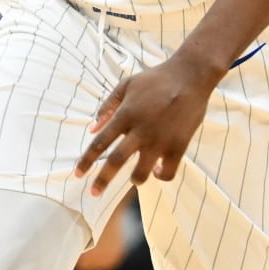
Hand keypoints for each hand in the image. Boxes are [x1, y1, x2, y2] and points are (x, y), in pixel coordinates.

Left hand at [75, 52, 215, 195]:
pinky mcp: (178, 146)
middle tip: (94, 193)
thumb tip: (92, 129)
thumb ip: (108, 106)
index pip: (100, 142)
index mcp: (126, 114)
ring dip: (134, 180)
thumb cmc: (156, 79)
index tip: (77, 174)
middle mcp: (140, 130)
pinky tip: (157, 170)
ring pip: (141, 172)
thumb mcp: (127, 85)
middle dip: (102, 180)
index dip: (86, 160)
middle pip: (116, 161)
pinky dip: (160, 175)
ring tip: (133, 179)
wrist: (191, 76)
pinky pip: (167, 172)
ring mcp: (160, 140)